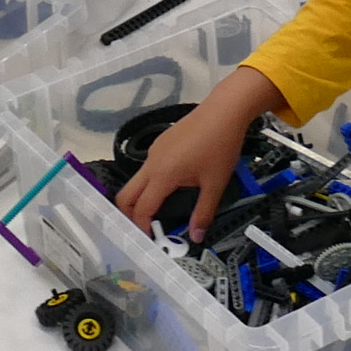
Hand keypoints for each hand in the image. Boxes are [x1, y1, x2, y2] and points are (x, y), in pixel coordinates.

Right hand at [115, 69, 283, 239]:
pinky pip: (146, 169)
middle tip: (145, 229)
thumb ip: (204, 213)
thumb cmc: (221, 146)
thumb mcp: (215, 184)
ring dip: (140, 199)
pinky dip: (149, 184)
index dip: (142, 227)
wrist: (224, 111)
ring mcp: (154, 151)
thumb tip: (196, 237)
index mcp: (163, 175)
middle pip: (126, 195)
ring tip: (159, 212)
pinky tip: (169, 187)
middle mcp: (152, 163)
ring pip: (135, 181)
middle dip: (130, 215)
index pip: (142, 208)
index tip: (150, 239)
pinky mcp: (160, 144)